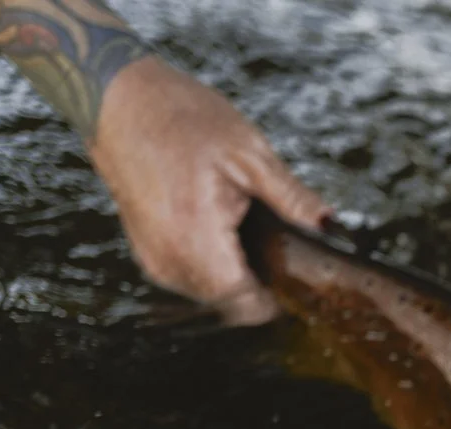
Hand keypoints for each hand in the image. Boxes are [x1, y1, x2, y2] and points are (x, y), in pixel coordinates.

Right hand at [86, 57, 329, 323]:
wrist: (118, 101)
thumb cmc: (182, 119)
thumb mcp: (249, 154)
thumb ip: (292, 198)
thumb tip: (331, 226)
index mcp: (195, 239)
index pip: (248, 304)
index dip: (279, 298)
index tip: (301, 277)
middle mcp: (169, 261)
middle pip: (231, 305)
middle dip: (261, 284)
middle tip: (282, 245)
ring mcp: (154, 261)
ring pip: (211, 296)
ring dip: (237, 276)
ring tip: (249, 228)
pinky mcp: (148, 255)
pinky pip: (191, 278)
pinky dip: (214, 265)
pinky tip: (226, 229)